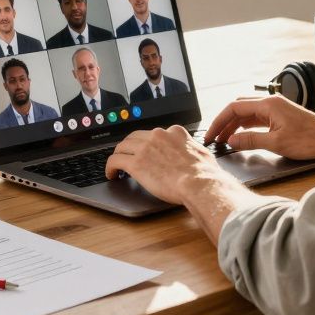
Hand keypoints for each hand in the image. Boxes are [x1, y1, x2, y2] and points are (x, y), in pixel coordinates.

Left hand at [105, 126, 229, 204]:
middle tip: (127, 156)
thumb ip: (192, 149)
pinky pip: (115, 161)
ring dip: (118, 156)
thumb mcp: (202, 153)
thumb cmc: (204, 173)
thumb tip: (193, 153)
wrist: (200, 183)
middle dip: (129, 147)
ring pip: (122, 147)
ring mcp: (145, 148)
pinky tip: (111, 174)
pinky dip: (110, 167)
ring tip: (116, 166)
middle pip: (134, 137)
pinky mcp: (136, 163)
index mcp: (174, 132)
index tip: (145, 150)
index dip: (147, 143)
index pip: (154, 133)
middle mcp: (158, 136)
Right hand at [203, 95, 314, 159]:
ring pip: (248, 113)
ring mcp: (276, 108)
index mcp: (268, 104)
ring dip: (235, 125)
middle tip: (214, 137)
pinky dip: (246, 126)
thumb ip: (250, 141)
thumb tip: (231, 141)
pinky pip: (257, 117)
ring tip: (224, 139)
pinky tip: (241, 135)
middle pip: (239, 107)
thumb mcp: (276, 143)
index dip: (219, 121)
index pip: (234, 108)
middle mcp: (271, 102)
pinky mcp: (281, 115)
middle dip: (224, 122)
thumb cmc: (309, 140)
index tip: (210, 134)